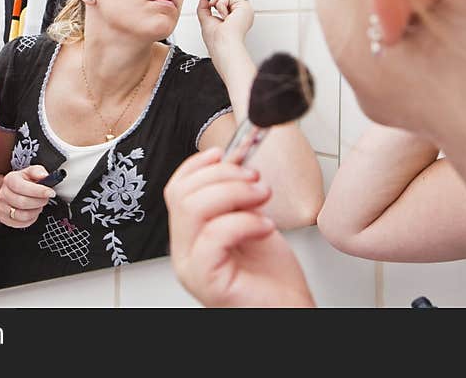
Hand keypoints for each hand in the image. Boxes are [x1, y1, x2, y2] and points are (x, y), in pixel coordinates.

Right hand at [0, 166, 56, 228]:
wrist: (10, 191)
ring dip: (35, 211)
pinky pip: (21, 224)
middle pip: (23, 202)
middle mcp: (4, 193)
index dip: (38, 191)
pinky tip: (32, 211)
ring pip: (23, 215)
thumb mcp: (31, 172)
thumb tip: (44, 176)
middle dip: (39, 202)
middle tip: (45, 199)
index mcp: (10, 179)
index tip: (50, 192)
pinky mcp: (4, 219)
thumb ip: (38, 171)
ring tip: (38, 205)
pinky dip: (31, 219)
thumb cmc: (23, 182)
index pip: (22, 187)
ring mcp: (2, 207)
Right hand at [164, 148, 314, 306]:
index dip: (198, 165)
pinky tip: (265, 226)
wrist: (289, 312)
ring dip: (235, 193)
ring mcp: (191, 267)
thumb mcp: (251, 223)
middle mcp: (183, 251)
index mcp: (189, 235)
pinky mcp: (207, 281)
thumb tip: (235, 162)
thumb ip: (237, 198)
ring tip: (262, 198)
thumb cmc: (273, 279)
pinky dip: (244, 222)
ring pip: (194, 208)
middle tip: (255, 180)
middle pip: (183, 194)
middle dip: (224, 176)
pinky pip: (214, 235)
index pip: (176, 188)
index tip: (226, 154)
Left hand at [197, 0, 253, 57]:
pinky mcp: (245, 6)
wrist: (223, 44)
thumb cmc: (217, 40)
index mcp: (234, 16)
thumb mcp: (206, 19)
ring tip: (218, 10)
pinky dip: (222, 4)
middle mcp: (241, 12)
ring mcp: (244, 9)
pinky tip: (225, 16)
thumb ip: (204, 6)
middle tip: (211, 3)